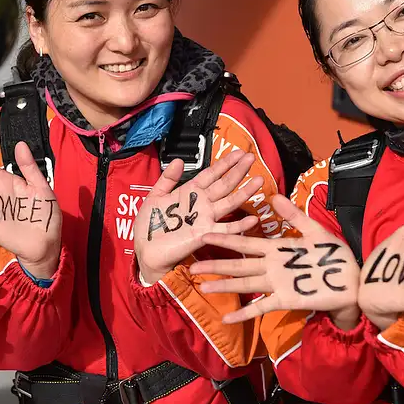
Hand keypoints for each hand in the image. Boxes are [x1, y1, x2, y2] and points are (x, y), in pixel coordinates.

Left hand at [134, 149, 261, 284]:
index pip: (211, 174)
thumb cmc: (150, 225)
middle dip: (238, 171)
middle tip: (252, 158)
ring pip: (229, 202)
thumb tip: (178, 160)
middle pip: (224, 184)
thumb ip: (167, 179)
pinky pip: (226, 229)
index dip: (225, 163)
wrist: (145, 250)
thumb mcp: (155, 196)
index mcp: (190, 192)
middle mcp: (201, 204)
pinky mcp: (205, 234)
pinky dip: (239, 225)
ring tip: (258, 180)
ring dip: (244, 192)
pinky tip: (252, 219)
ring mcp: (205, 219)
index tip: (239, 153)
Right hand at [190, 195, 359, 324]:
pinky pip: (261, 306)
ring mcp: (276, 283)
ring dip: (224, 285)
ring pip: (244, 283)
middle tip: (193, 265)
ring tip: (203, 287)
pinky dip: (244, 313)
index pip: (246, 242)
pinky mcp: (285, 299)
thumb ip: (294, 216)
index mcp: (277, 249)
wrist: (351, 283)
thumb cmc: (334, 257)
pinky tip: (227, 319)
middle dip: (216, 264)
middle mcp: (272, 266)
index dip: (226, 239)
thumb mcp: (314, 232)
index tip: (205, 235)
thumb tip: (275, 196)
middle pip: (239, 264)